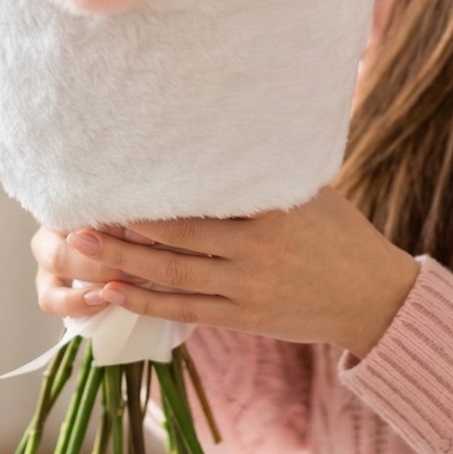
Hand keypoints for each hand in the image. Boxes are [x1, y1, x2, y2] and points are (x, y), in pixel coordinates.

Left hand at [35, 186, 420, 357]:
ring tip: (84, 248)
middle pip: (175, 238)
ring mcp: (247, 289)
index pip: (201, 196)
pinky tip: (114, 292)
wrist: (373, 296)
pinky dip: (146, 301)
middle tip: (80, 214)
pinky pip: (185, 310)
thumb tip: (221, 135)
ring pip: (172, 276)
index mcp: (270, 211)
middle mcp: (255, 251)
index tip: (118, 174)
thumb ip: (265, 174)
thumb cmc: (340, 233)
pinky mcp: (244, 319)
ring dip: (123, 262)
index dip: (155, 190)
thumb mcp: (309, 192)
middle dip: (125, 227)